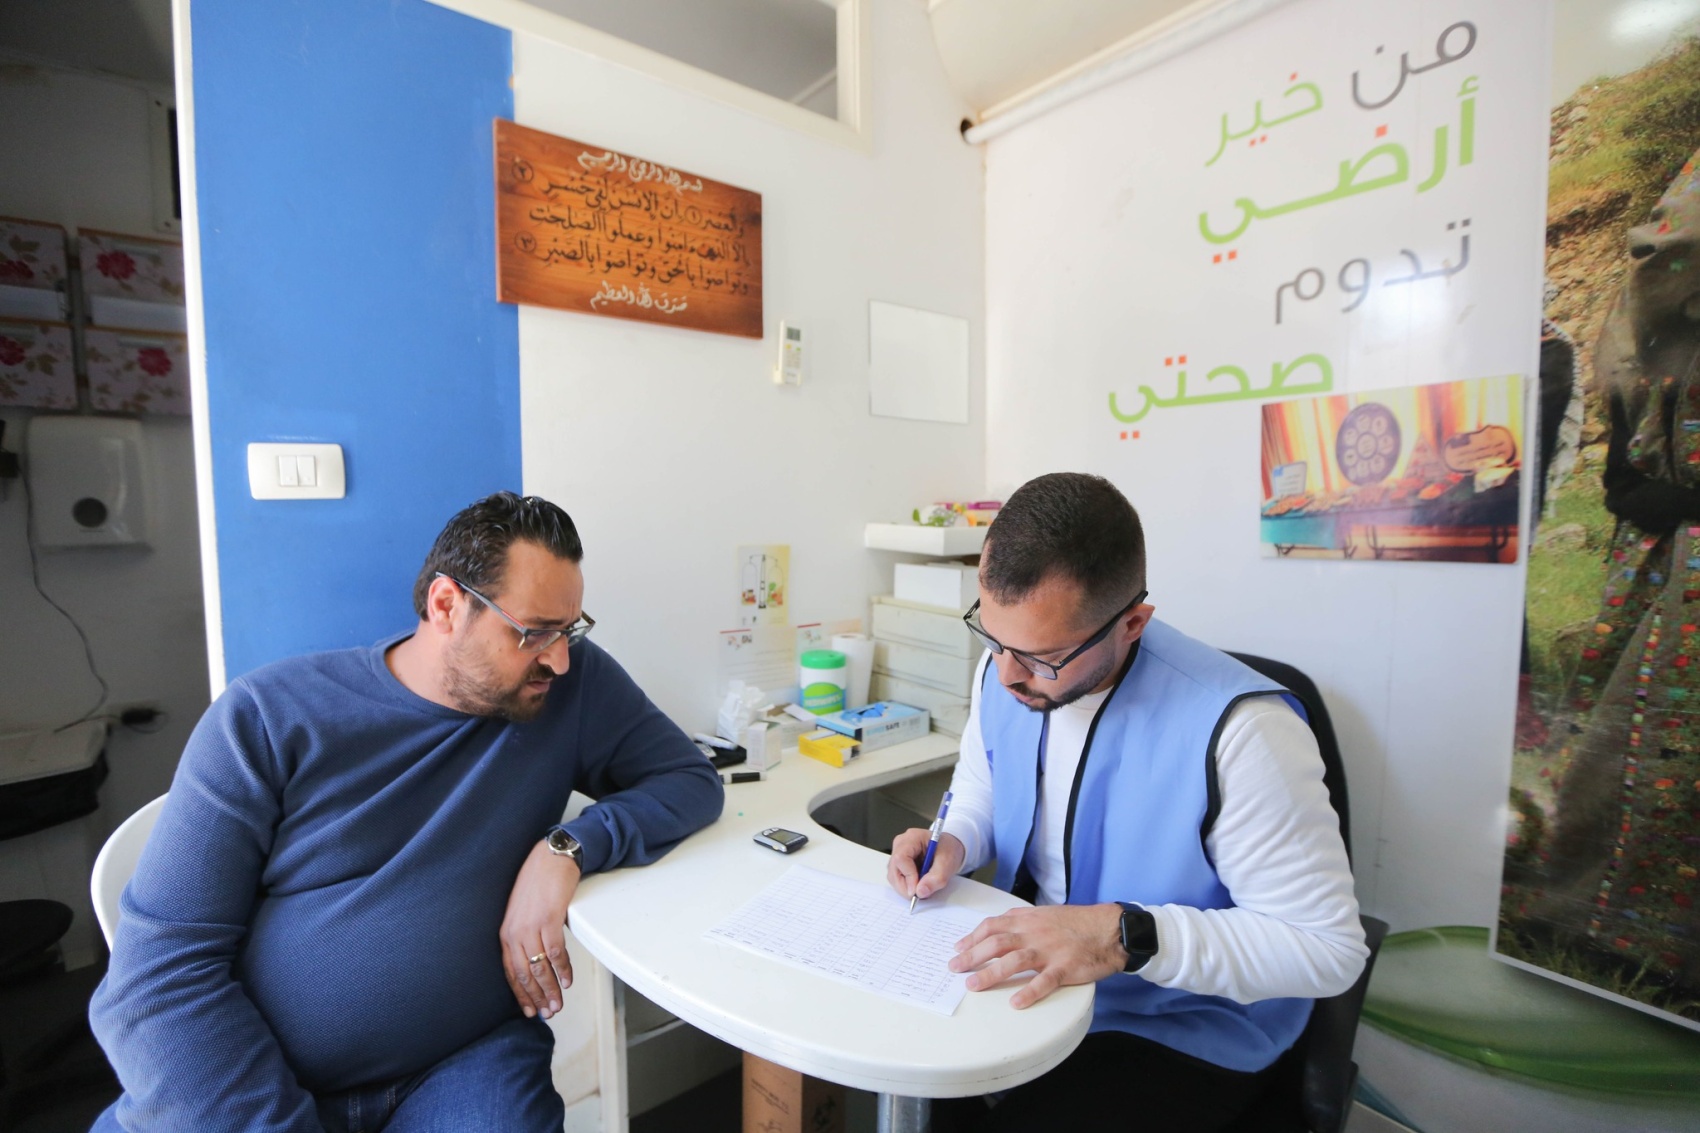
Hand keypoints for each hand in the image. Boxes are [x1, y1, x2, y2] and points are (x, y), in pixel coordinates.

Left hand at [500, 839, 581, 1019]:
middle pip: (524, 974)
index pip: (510, 972)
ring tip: (558, 1004)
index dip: (521, 994)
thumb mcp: (523, 913)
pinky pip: (555, 952)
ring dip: (550, 989)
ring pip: (539, 968)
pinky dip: (562, 969)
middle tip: (547, 1013)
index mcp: (506, 933)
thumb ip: (525, 936)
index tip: (530, 1010)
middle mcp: (515, 933)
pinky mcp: (548, 919)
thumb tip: (536, 959)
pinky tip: (567, 980)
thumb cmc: (538, 884)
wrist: (549, 859)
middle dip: (537, 997)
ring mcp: (531, 927)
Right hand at [887, 828, 964, 900]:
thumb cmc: (948, 850)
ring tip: (923, 887)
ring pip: (893, 876)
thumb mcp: (948, 863)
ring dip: (906, 888)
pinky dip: (907, 886)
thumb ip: (937, 878)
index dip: (908, 876)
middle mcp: (901, 844)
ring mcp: (898, 854)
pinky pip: (897, 879)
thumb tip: (921, 891)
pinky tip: (919, 884)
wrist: (948, 849)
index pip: (901, 858)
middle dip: (906, 886)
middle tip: (920, 894)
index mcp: (912, 838)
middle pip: (894, 869)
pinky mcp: (898, 864)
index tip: (918, 890)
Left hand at [950, 903, 1127, 1008]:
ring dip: (991, 973)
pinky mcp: (1065, 968)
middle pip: (996, 943)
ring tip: (973, 985)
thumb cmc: (1076, 923)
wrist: (1108, 929)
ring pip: (1014, 960)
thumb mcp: (1045, 914)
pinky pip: (1045, 981)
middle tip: (955, 968)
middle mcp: (1034, 933)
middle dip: (972, 956)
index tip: (958, 949)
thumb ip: (1021, 919)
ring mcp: (1049, 951)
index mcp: (1028, 920)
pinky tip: (1016, 1003)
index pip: (993, 926)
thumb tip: (997, 927)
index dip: (972, 938)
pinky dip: (1029, 992)